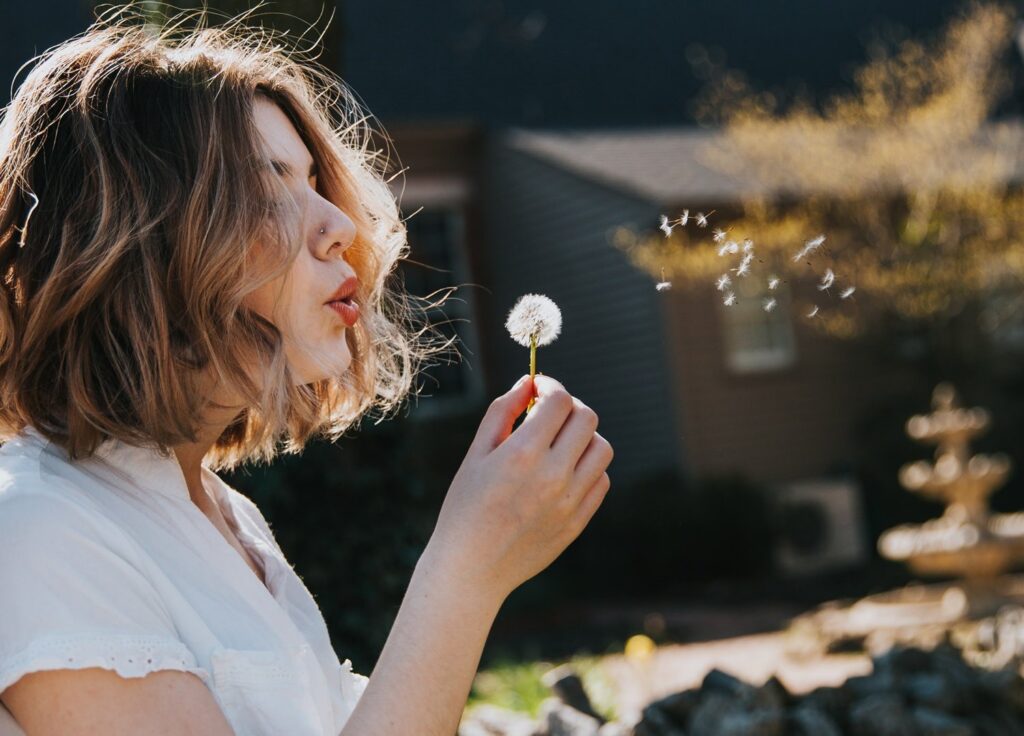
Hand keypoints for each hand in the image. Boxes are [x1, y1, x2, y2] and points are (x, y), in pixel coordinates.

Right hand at [423, 374, 613, 601]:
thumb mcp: (476, 454)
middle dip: (568, 407)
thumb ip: (503, 411)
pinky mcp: (578, 522)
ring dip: (583, 437)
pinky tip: (563, 471)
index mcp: (522, 454)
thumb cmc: (465, 507)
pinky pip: (601, 480)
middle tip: (548, 414)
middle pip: (586, 418)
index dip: (550, 386)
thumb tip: (529, 381)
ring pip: (602, 448)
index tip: (539, 390)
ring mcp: (570, 501)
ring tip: (559, 444)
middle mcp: (552, 476)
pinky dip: (588, 468)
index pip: (560, 400)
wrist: (471, 569)